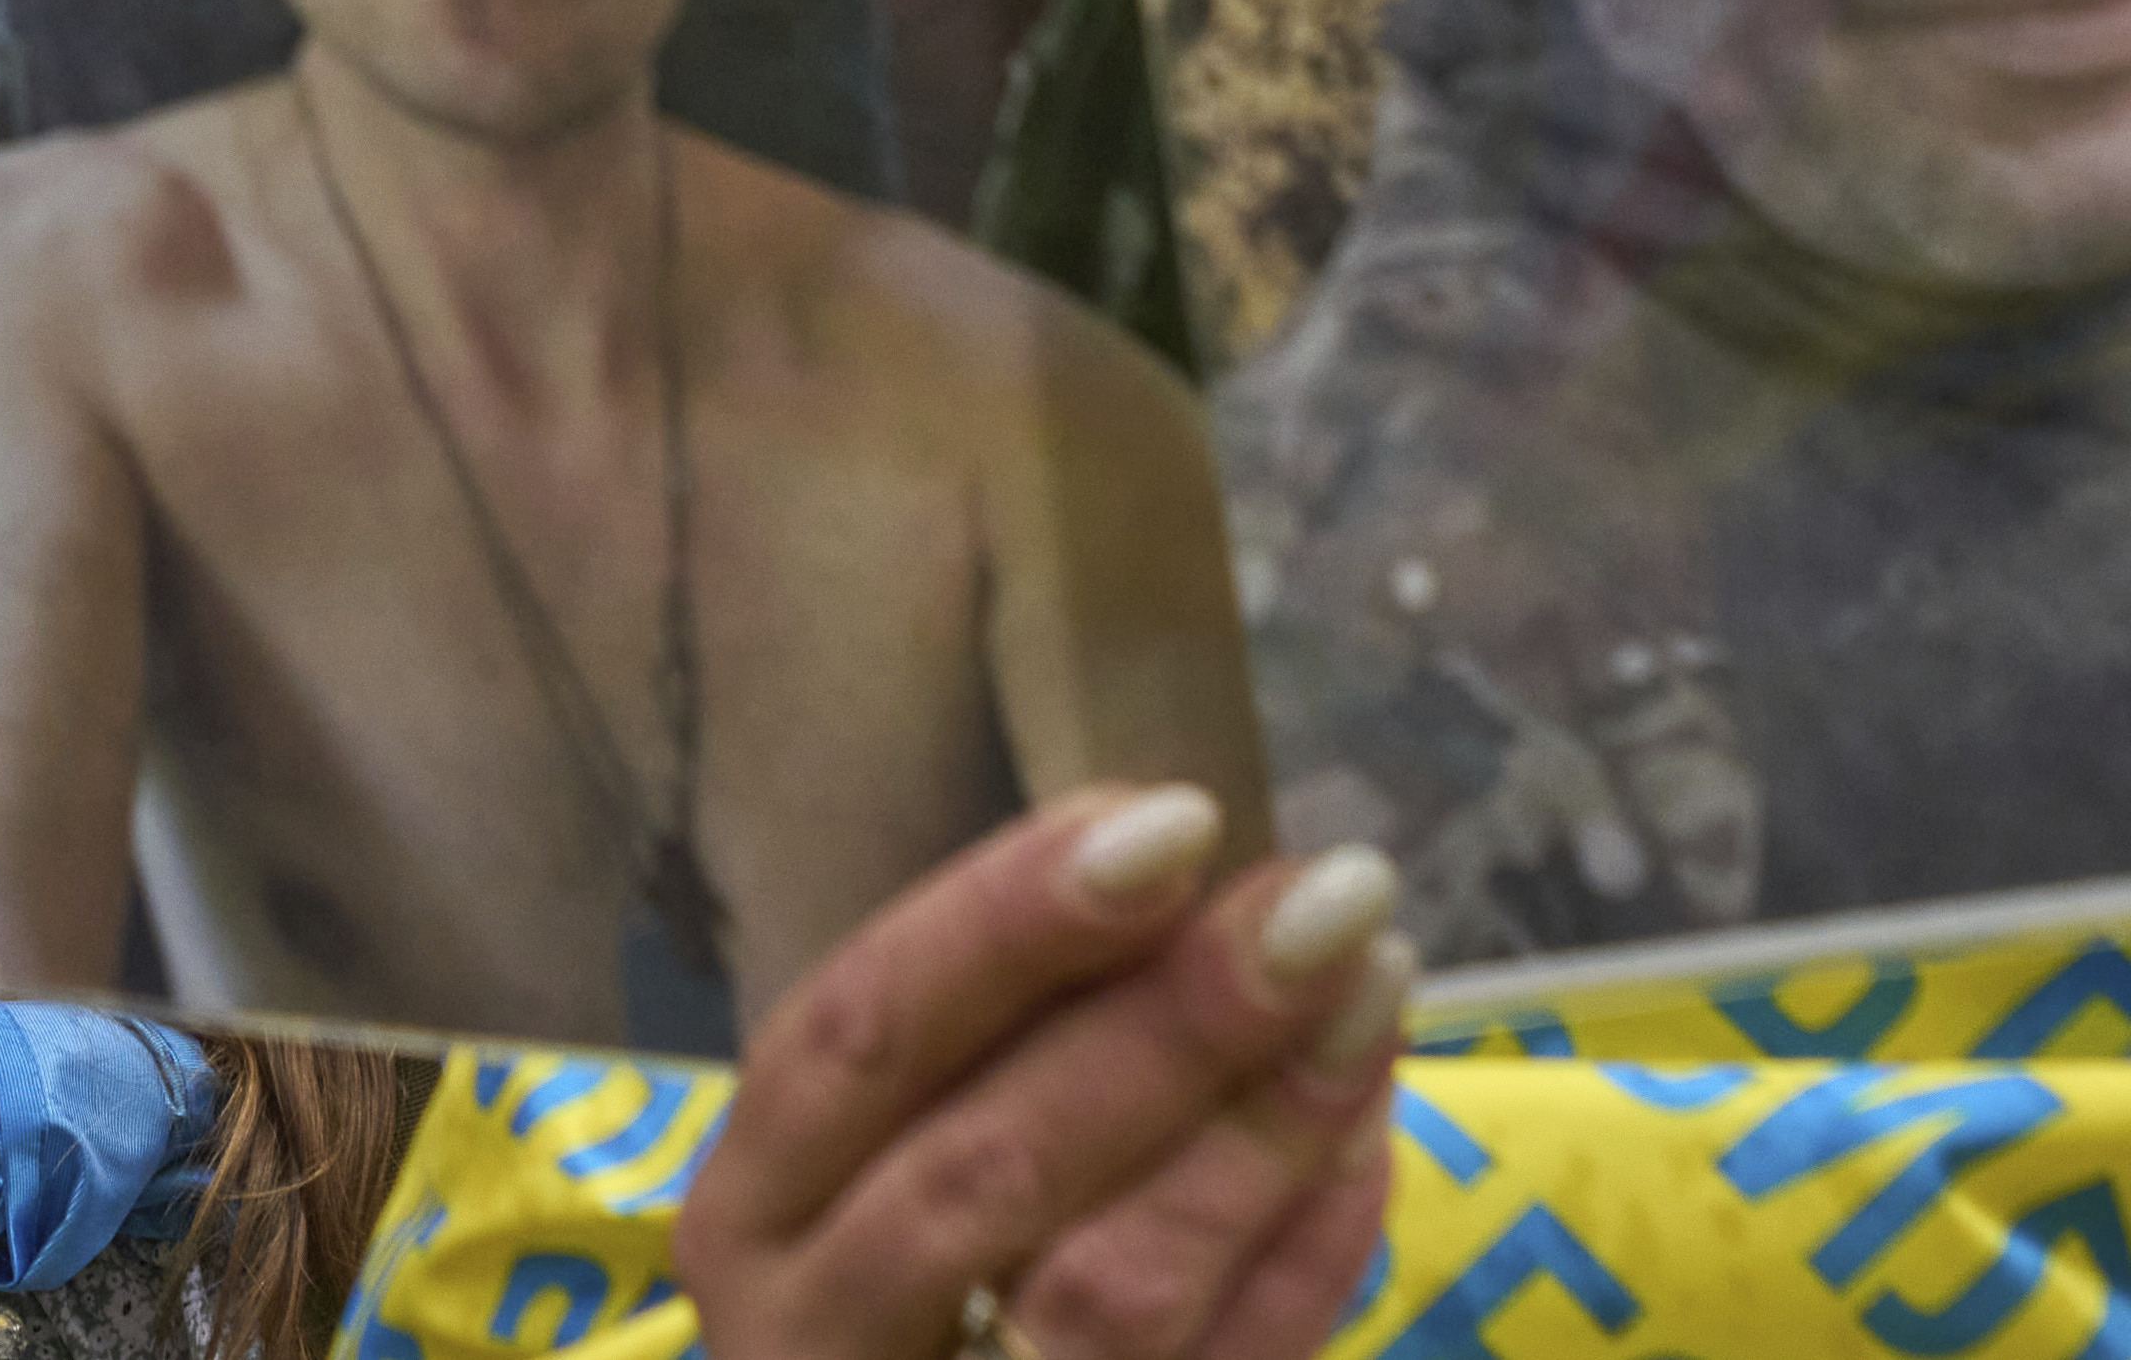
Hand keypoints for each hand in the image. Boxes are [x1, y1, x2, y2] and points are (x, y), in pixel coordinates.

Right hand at [662, 785, 1409, 1359]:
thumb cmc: (902, 1287)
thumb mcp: (883, 1153)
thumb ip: (993, 1043)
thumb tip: (1171, 870)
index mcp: (755, 1207)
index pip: (863, 1032)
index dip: (1010, 919)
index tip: (1173, 820)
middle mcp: (814, 1326)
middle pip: (991, 1162)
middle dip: (1173, 1020)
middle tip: (1325, 898)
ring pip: (1110, 1284)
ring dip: (1259, 1128)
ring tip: (1374, 993)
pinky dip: (1302, 1260)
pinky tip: (1365, 1139)